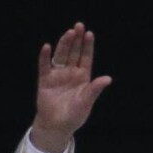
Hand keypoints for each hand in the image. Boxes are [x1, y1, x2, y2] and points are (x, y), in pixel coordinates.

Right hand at [30, 23, 111, 152]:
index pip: (86, 57)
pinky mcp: (45, 80)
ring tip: (68, 33)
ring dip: (64, 44)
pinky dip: (45, 57)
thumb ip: (95, 89)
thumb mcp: (86, 102)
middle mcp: (70, 73)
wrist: (57, 126)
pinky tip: (47, 47)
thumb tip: (108, 78)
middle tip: (78, 26)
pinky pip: (44, 66)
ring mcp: (57, 75)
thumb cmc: (74, 115)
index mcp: (83, 77)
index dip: (87, 46)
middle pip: (73, 53)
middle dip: (76, 40)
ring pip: (61, 56)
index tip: (89, 33)